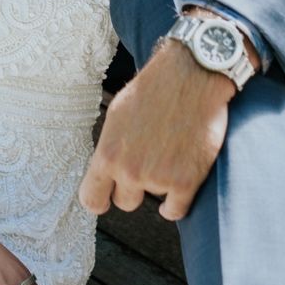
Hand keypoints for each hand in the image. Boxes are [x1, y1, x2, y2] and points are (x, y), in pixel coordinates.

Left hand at [79, 42, 228, 221]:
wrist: (193, 75)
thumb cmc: (155, 88)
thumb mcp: (118, 115)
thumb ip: (111, 147)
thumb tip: (107, 169)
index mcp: (108, 155)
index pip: (92, 198)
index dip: (100, 200)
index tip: (106, 200)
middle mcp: (130, 171)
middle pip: (125, 202)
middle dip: (134, 188)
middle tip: (149, 166)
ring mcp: (158, 178)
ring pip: (154, 199)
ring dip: (160, 184)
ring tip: (171, 155)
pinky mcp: (187, 181)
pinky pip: (176, 210)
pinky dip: (176, 204)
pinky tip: (177, 194)